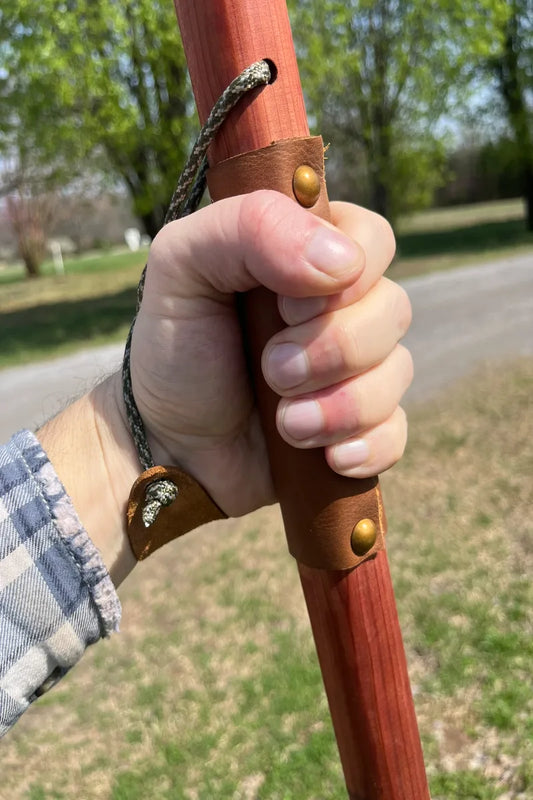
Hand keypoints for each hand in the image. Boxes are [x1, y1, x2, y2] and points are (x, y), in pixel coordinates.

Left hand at [131, 191, 411, 517]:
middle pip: (394, 308)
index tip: (284, 307)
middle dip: (333, 349)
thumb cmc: (175, 351)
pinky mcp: (360, 427)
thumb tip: (343, 261)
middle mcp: (340, 309)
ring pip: (398, 372)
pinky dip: (367, 446)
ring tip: (286, 424)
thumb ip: (248, 228)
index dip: (345, 277)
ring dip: (340, 405)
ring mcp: (354, 371)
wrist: (169, 448)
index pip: (372, 240)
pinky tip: (330, 457)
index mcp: (305, 255)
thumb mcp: (181, 267)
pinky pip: (396, 432)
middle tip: (272, 369)